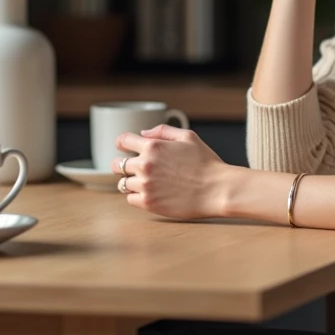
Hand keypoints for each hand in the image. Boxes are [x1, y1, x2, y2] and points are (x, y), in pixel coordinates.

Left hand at [112, 125, 231, 219]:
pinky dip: (137, 196)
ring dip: (132, 182)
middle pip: (117, 164)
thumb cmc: (206, 163)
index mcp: (153, 146)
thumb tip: (143, 133)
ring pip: (123, 183)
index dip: (123, 143)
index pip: (123, 140)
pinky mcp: (149, 203)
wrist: (217, 189)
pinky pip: (130, 199)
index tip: (124, 147)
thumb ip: (163, 131)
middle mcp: (145, 165)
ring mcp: (145, 185)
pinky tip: (151, 193)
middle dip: (123, 164)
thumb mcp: (188, 137)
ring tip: (147, 183)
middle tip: (133, 168)